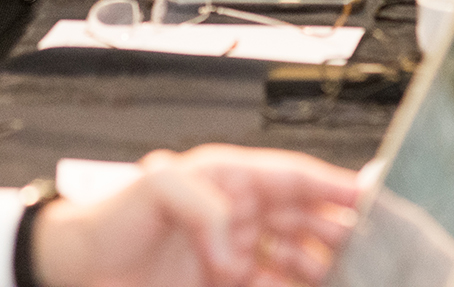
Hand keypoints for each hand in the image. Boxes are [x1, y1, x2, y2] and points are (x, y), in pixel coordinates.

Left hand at [35, 145, 357, 286]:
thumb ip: (202, 203)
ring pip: (300, 262)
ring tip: (359, 275)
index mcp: (230, 180)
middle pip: (308, 222)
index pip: (293, 178)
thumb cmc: (109, 219)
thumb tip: (236, 247)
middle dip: (343, 232)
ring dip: (328, 268)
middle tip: (376, 247)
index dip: (333, 185)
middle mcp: (240, 218)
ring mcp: (237, 258)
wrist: (76, 272)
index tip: (368, 196)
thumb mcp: (155, 187)